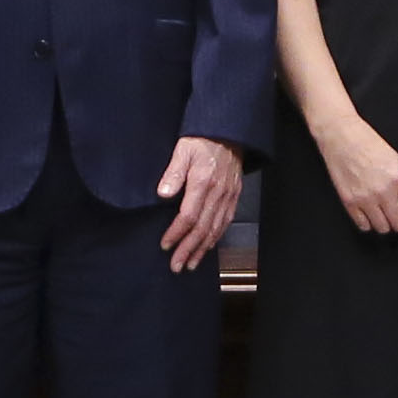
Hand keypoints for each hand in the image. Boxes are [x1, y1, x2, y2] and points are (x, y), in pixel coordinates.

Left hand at [157, 136, 244, 269]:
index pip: (188, 216)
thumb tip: (163, 193)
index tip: (165, 245)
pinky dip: (216, 238)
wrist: (229, 132)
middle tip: (176, 266)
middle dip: (188, 250)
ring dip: (202, 249)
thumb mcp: (183, 149)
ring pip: (215, 229)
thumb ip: (173, 172)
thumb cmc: (202, 140)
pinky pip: (225, 222)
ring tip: (190, 264)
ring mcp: (228, 196)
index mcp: (203, 183)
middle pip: (202, 229)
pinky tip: (208, 247)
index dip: (176, 233)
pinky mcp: (234, 196)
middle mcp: (218, 193)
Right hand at [313, 114, 397, 236]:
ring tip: (383, 212)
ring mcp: (364, 199)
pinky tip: (369, 211)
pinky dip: (368, 222)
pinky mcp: (348, 202)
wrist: (341, 136)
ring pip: (383, 229)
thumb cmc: (368, 143)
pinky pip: (364, 226)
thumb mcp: (395, 160)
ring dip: (385, 223)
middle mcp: (382, 192)